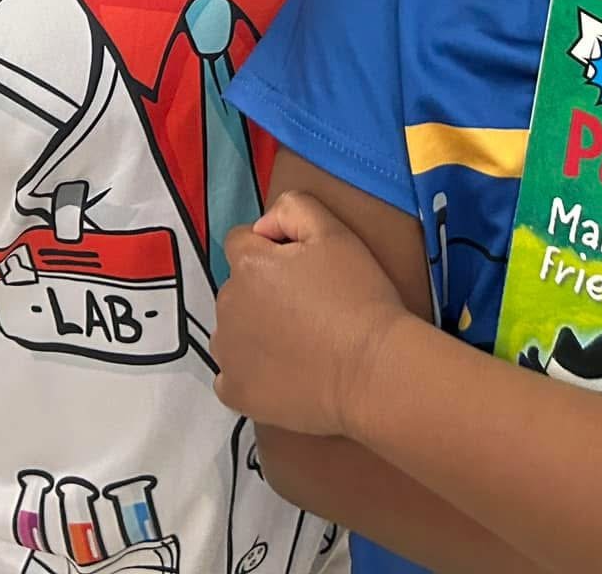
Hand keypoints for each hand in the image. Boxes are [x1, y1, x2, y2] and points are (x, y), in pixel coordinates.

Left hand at [213, 191, 408, 439]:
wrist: (374, 370)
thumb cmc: (359, 298)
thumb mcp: (335, 232)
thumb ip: (293, 208)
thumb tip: (265, 225)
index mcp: (248, 264)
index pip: (241, 242)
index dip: (271, 249)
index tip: (301, 269)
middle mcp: (227, 305)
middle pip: (237, 287)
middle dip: (262, 290)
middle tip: (308, 307)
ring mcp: (228, 353)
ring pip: (232, 329)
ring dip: (253, 329)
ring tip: (299, 341)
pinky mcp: (235, 392)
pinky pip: (231, 373)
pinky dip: (250, 371)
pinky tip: (283, 371)